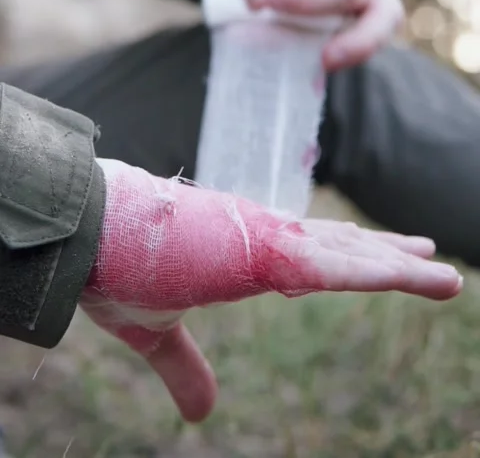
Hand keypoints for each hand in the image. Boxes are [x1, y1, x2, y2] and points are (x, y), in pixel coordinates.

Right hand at [81, 160, 461, 422]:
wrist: (90, 232)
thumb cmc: (119, 269)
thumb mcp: (156, 331)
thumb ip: (185, 366)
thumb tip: (203, 416)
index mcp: (242, 253)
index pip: (311, 254)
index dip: (352, 256)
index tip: (387, 256)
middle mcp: (262, 239)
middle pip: (341, 248)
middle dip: (388, 255)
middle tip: (434, 257)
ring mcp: (266, 241)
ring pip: (348, 255)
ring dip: (398, 265)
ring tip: (444, 273)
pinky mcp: (262, 252)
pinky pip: (334, 265)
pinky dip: (375, 271)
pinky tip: (412, 273)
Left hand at [230, 0, 403, 70]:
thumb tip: (257, 4)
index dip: (309, 0)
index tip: (268, 3)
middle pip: (386, 12)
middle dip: (360, 41)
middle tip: (325, 60)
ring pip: (380, 32)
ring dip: (353, 53)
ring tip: (319, 68)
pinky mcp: (354, 17)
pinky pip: (354, 40)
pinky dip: (335, 54)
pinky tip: (308, 70)